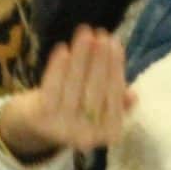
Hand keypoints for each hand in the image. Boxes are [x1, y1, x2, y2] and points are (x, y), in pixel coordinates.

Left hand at [0, 28, 135, 160]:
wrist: (38, 125)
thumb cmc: (77, 108)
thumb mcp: (100, 107)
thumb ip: (116, 100)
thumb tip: (132, 96)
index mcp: (109, 134)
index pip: (115, 97)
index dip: (115, 68)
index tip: (115, 43)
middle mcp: (87, 136)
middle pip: (96, 91)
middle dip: (100, 59)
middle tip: (102, 34)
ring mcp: (62, 129)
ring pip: (74, 86)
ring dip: (81, 56)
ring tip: (85, 32)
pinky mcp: (41, 120)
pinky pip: (52, 88)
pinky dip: (58, 68)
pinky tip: (63, 48)